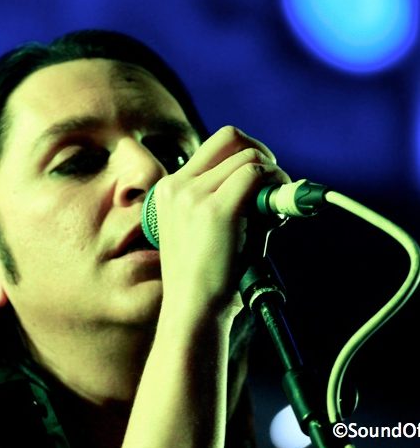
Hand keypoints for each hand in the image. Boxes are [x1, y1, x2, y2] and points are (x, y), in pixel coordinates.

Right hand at [152, 126, 290, 330]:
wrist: (192, 310)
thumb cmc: (205, 277)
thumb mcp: (202, 228)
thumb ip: (228, 197)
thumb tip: (269, 178)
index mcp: (169, 189)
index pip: (214, 145)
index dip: (244, 153)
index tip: (260, 178)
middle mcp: (177, 186)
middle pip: (231, 137)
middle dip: (261, 153)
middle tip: (273, 182)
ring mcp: (194, 196)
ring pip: (249, 157)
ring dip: (272, 175)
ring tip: (275, 210)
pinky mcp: (216, 210)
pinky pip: (257, 175)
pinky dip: (276, 185)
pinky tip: (278, 212)